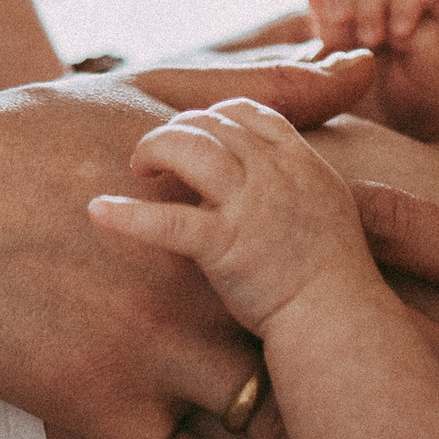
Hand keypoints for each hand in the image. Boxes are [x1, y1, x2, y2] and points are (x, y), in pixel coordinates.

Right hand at [0, 50, 376, 438]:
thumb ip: (258, 87)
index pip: (360, 246)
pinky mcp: (104, 405)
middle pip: (330, 358)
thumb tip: (356, 69)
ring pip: (267, 428)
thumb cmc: (25, 132)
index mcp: (230, 207)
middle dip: (399, 394)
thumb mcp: (143, 92)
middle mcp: (208, 283)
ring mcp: (158, 350)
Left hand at [87, 98, 377, 335]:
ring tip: (138, 167)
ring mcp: (250, 207)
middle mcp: (274, 174)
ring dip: (156, 148)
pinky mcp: (224, 247)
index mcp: (299, 161)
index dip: (213, 114)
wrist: (340, 325)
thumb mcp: (327, 205)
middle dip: (177, 128)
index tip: (194, 129)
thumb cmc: (332, 276)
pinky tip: (99, 211)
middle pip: (213, 123)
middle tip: (155, 151)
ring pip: (191, 149)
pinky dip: (129, 215)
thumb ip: (294, 177)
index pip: (248, 112)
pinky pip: (168, 222)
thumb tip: (255, 168)